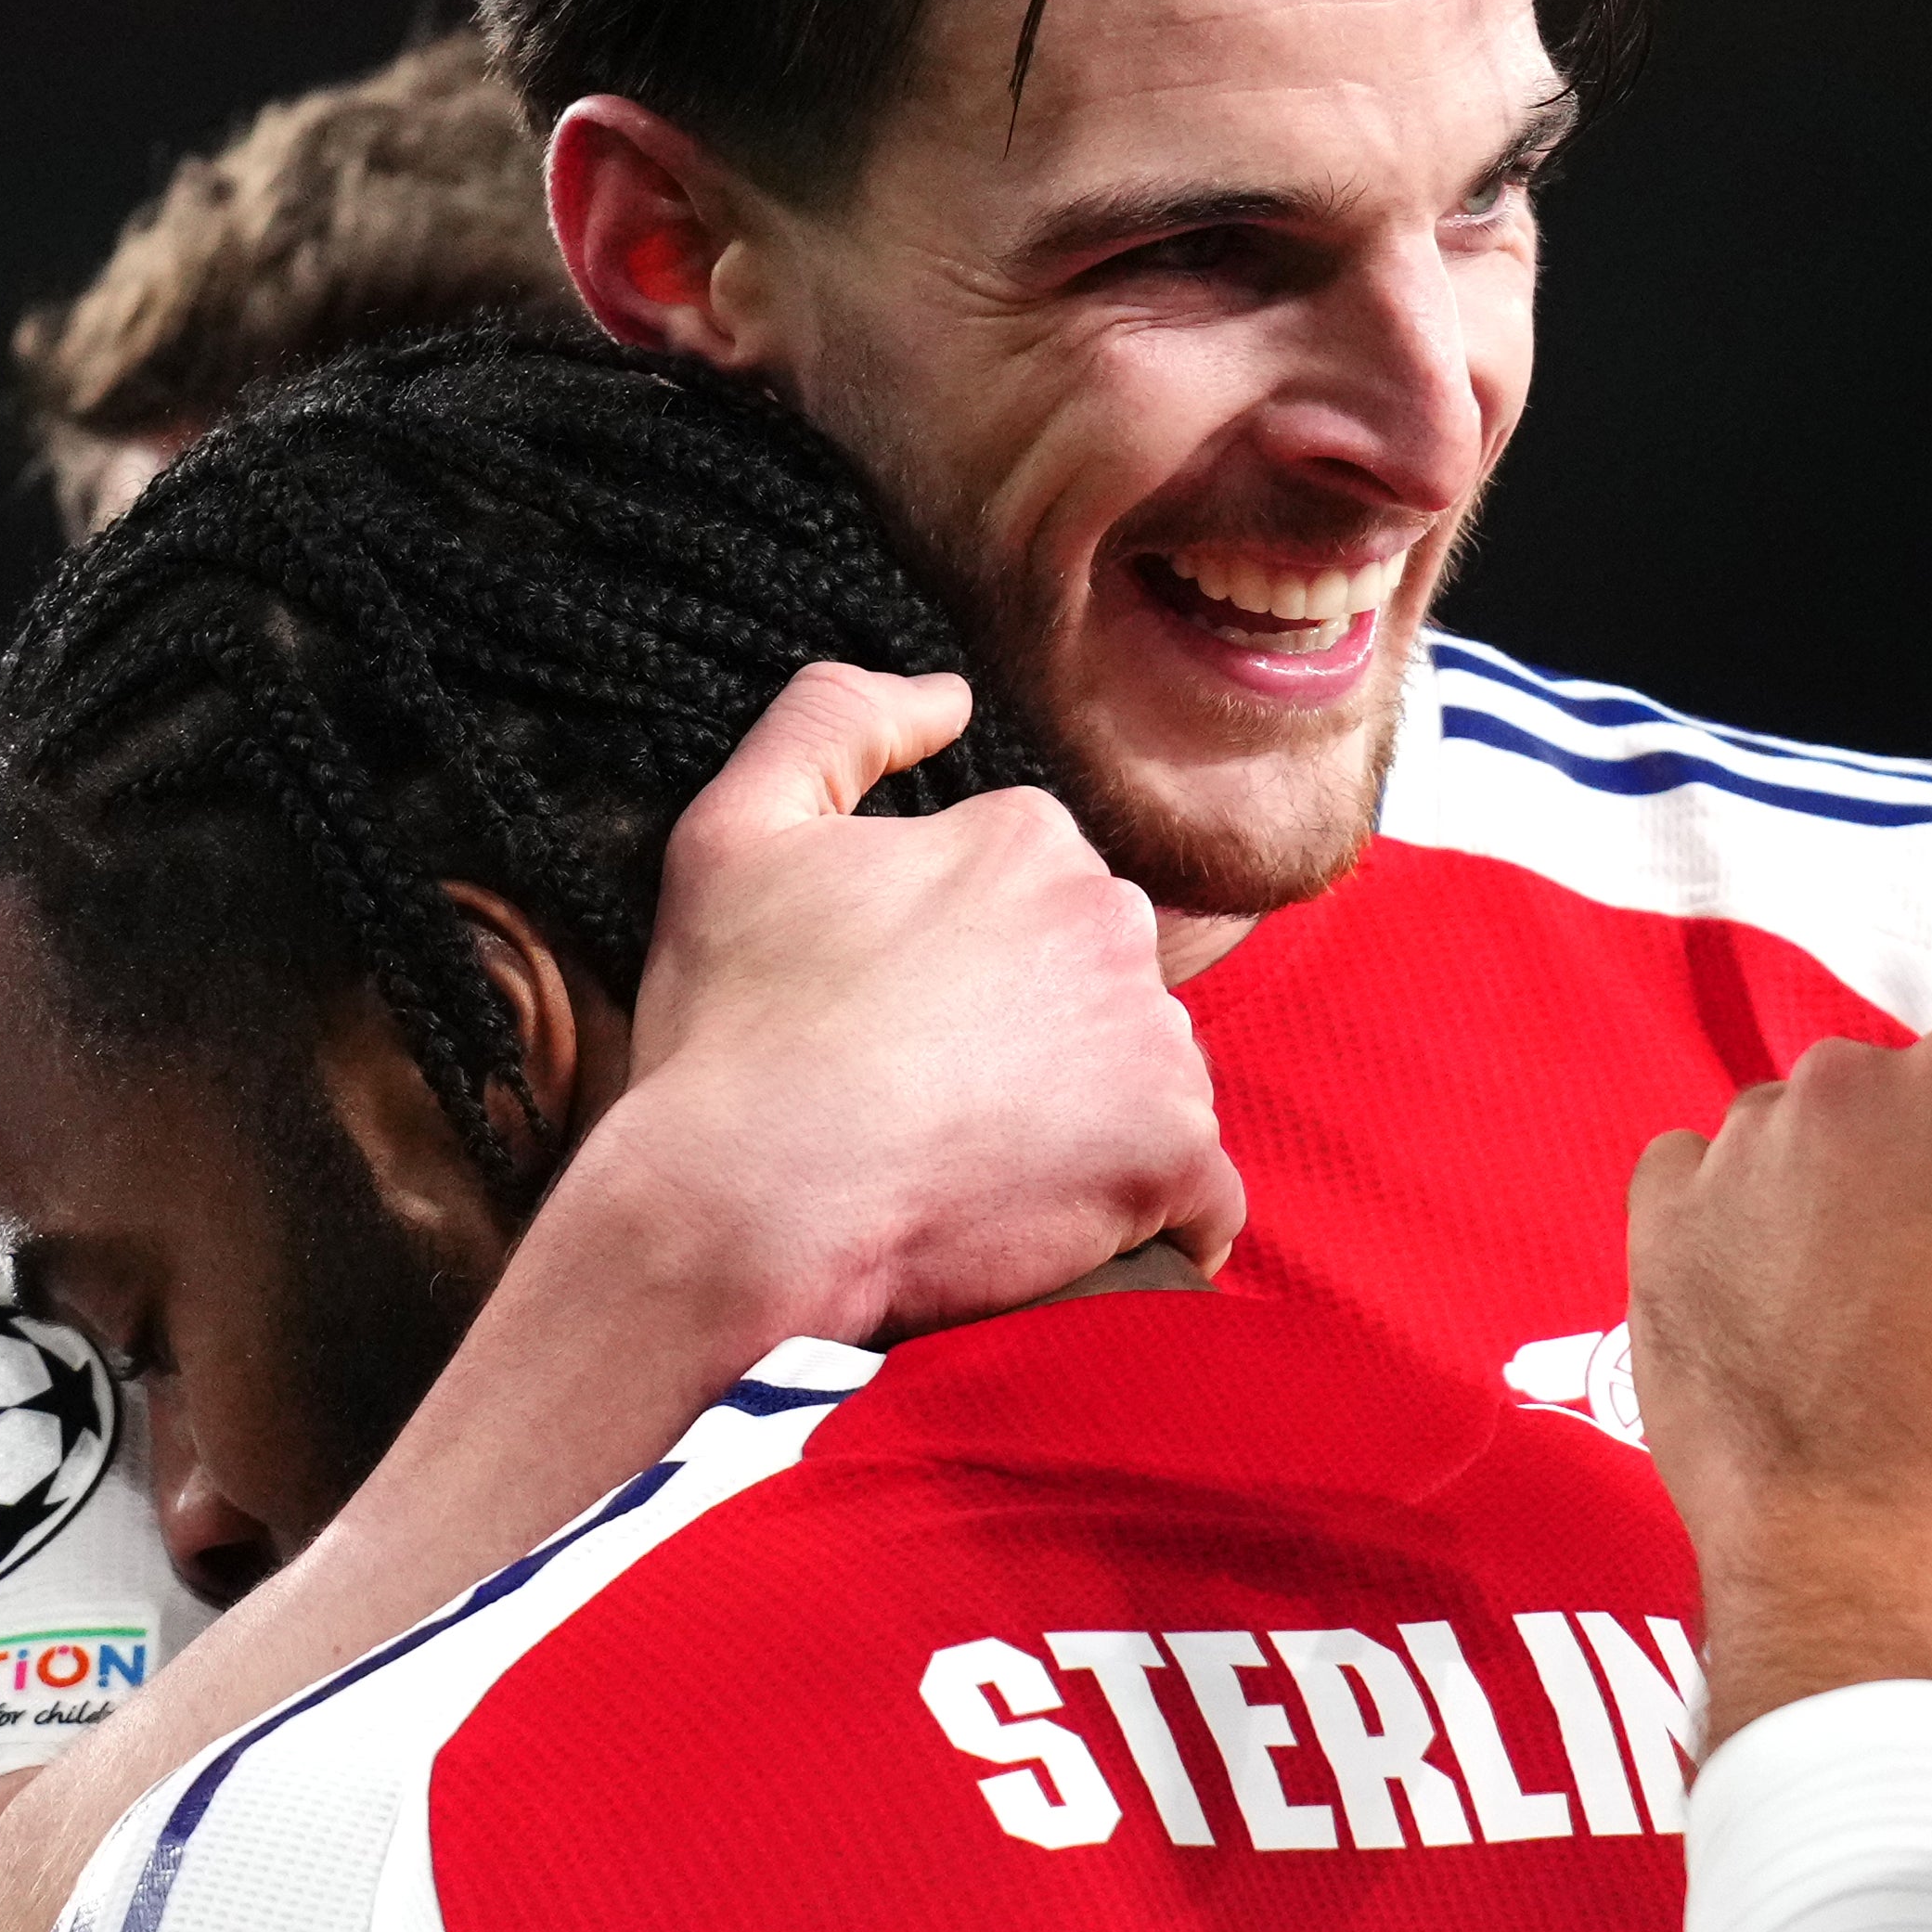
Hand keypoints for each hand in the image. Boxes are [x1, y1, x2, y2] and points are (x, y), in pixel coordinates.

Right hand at [570, 665, 1239, 1345]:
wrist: (744, 1204)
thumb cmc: (730, 1032)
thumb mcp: (738, 834)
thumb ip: (834, 722)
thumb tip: (947, 695)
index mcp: (1027, 840)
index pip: (1039, 904)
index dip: (967, 978)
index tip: (902, 1031)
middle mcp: (1113, 919)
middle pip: (1102, 988)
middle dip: (1041, 1041)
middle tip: (934, 1108)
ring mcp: (1153, 1039)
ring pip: (1148, 1082)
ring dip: (1090, 1127)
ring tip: (978, 1173)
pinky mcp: (1174, 1153)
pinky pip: (1201, 1197)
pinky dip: (1150, 1221)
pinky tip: (1061, 1236)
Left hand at [1625, 1019, 1931, 1740]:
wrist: (1853, 1544)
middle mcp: (1847, 1088)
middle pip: (1884, 1094)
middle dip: (1903, 1164)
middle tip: (1919, 1283)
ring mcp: (1743, 1148)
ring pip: (1787, 1136)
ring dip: (1810, 1194)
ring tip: (1837, 1315)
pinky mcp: (1662, 1215)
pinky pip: (1689, 1178)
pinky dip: (1720, 1223)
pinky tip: (1762, 1306)